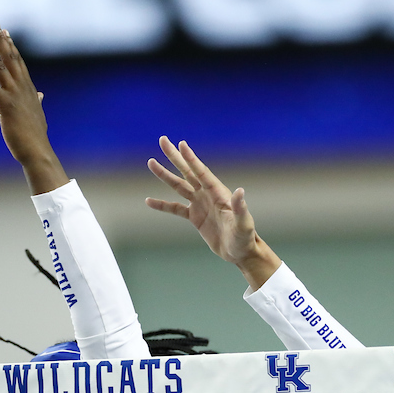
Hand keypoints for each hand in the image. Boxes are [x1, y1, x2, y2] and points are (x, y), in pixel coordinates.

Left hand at [0, 22, 67, 194]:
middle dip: (1, 39)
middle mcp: (22, 88)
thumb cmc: (35, 136)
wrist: (37, 150)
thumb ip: (37, 102)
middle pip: (10, 58)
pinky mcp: (4, 104)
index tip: (5, 32)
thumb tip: (41, 96)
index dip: (11, 46)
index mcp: (29, 90)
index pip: (19, 62)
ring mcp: (14, 94)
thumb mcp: (37, 114)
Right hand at [145, 137, 280, 289]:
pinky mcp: (194, 217)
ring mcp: (200, 204)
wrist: (240, 252)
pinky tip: (148, 201)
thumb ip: (240, 208)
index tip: (180, 144)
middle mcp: (207, 194)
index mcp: (218, 192)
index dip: (191, 159)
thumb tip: (239, 191)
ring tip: (151, 162)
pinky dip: (162, 205)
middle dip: (175, 157)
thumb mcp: (243, 224)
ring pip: (179, 186)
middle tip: (163, 140)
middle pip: (187, 171)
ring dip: (165, 175)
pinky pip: (175, 208)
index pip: (201, 172)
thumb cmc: (245, 237)